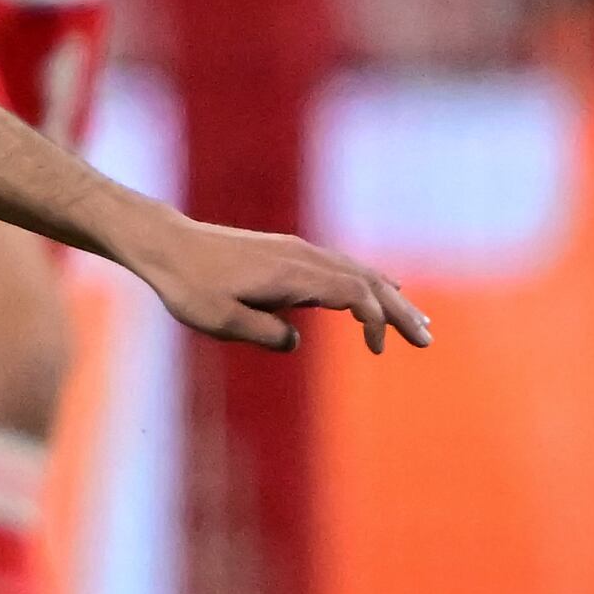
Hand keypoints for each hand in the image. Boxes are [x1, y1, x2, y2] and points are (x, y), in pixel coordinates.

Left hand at [126, 215, 432, 354]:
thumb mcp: (219, 319)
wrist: (166, 244)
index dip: (376, 319)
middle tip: (427, 340)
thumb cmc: (188, 286)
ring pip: (356, 271)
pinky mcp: (288, 253)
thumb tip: (296, 342)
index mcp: (292, 273)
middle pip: (366, 280)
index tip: (380, 348)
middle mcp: (302, 256)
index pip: (353, 293)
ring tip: (417, 322)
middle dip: (400, 310)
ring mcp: (297, 251)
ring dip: (389, 296)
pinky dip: (366, 283)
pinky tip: (379, 293)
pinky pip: (339, 267)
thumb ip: (263, 332)